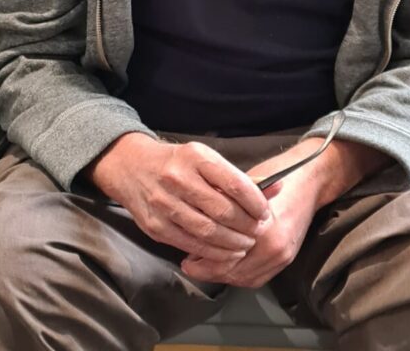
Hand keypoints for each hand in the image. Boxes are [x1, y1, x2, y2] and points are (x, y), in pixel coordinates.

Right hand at [85, 132, 269, 261]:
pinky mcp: (156, 226)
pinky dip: (213, 253)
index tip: (266, 212)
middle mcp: (179, 178)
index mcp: (196, 157)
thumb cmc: (178, 163)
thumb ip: (236, 177)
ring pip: (208, 231)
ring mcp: (165, 203)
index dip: (255, 202)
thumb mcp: (205, 159)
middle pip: (223, 211)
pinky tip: (225, 253)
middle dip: (246, 226)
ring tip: (245, 244)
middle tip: (258, 232)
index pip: (235, 183)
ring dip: (233, 243)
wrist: (133, 167)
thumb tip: (276, 187)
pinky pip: (191, 244)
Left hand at [180, 135, 391, 287]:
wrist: (312, 178)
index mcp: (263, 229)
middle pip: (233, 272)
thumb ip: (223, 203)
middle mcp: (274, 248)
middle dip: (209, 270)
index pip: (225, 256)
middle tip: (189, 264)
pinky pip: (257, 277)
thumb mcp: (244, 185)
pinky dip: (239, 274)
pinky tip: (225, 267)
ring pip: (244, 278)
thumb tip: (194, 215)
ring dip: (223, 275)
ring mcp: (282, 256)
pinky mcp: (286, 258)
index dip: (203, 258)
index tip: (186, 256)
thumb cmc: (278, 174)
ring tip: (203, 266)